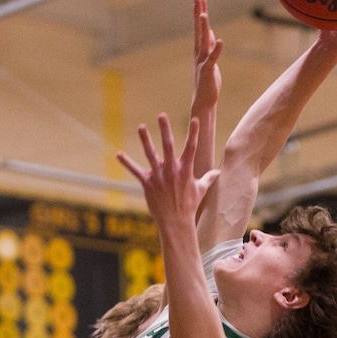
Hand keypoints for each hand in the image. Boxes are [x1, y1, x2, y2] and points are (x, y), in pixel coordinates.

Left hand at [117, 114, 217, 229]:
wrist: (176, 222)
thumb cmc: (189, 206)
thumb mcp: (201, 190)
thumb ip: (208, 178)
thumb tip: (217, 172)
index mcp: (186, 169)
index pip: (191, 147)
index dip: (193, 133)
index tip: (194, 119)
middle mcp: (172, 170)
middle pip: (168, 146)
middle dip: (165, 130)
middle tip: (161, 115)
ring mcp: (159, 176)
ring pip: (151, 154)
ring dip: (145, 140)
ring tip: (141, 127)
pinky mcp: (148, 184)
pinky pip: (136, 171)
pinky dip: (127, 163)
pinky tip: (118, 155)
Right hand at [192, 0, 222, 110]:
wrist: (204, 100)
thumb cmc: (207, 81)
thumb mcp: (209, 59)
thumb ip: (209, 46)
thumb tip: (211, 33)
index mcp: (200, 50)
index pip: (200, 28)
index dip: (199, 12)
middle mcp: (199, 53)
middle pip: (199, 29)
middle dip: (198, 13)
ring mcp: (203, 61)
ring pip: (203, 41)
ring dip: (203, 28)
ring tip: (204, 14)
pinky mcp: (208, 71)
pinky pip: (212, 59)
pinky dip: (216, 50)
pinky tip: (220, 41)